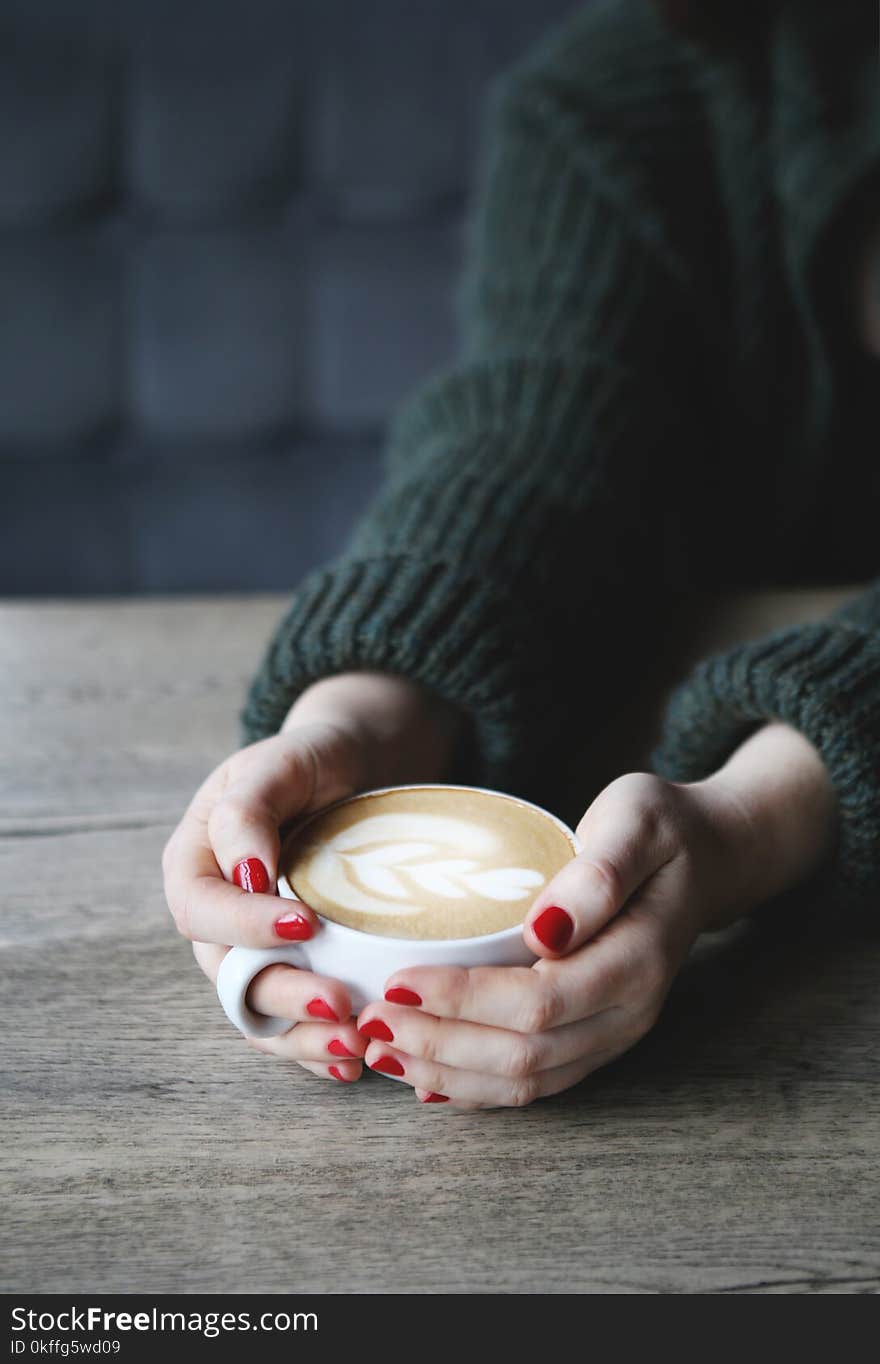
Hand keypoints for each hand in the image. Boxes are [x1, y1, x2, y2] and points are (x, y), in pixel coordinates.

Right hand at [163, 670, 466, 1084]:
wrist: (353, 770)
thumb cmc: (309, 761)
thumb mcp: (278, 763)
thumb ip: (250, 809)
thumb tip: (246, 871)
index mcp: (193, 863)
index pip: (201, 909)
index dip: (244, 925)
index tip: (304, 922)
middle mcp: (215, 918)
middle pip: (230, 973)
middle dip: (284, 996)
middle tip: (340, 1005)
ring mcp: (252, 951)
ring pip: (259, 1010)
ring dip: (302, 1037)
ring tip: (354, 1046)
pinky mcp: (292, 970)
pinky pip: (291, 1023)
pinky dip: (317, 1049)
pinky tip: (353, 1064)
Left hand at [357, 730, 835, 1107]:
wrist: (707, 856)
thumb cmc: (661, 828)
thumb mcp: (636, 821)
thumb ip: (597, 875)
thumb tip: (544, 930)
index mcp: (636, 961)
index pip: (539, 1001)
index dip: (463, 1000)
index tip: (398, 980)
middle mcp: (628, 1013)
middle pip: (524, 1055)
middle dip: (440, 1045)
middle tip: (369, 1023)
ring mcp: (613, 1034)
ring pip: (525, 1082)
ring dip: (447, 1074)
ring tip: (381, 1053)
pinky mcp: (595, 1038)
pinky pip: (534, 1081)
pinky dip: (474, 1086)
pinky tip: (424, 1078)